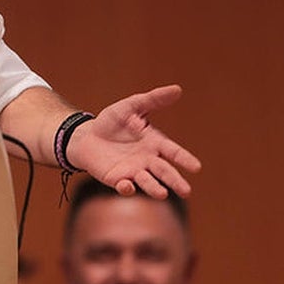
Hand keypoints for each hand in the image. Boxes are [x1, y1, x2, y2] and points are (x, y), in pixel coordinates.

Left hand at [66, 84, 201, 197]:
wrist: (87, 137)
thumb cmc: (113, 122)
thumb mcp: (131, 106)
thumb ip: (153, 100)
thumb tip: (177, 89)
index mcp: (155, 143)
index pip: (173, 152)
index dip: (184, 159)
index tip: (196, 167)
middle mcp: (148, 161)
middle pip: (164, 171)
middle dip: (175, 180)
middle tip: (186, 191)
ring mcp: (133, 171)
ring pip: (147, 182)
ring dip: (154, 188)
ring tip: (162, 194)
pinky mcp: (117, 179)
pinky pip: (123, 186)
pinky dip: (126, 187)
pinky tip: (127, 185)